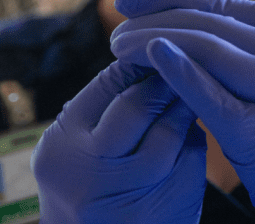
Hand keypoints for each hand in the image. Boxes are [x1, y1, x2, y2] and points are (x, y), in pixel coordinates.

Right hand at [31, 59, 206, 223]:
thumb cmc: (87, 190)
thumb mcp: (74, 151)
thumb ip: (99, 112)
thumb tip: (143, 56)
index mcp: (60, 149)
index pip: (104, 87)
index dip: (134, 62)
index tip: (153, 47)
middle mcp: (89, 175)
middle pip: (137, 107)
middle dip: (163, 81)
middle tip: (181, 62)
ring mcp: (127, 196)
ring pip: (170, 133)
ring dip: (185, 108)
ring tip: (191, 93)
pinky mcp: (163, 211)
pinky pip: (189, 161)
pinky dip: (194, 141)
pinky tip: (193, 131)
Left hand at [110, 0, 254, 223]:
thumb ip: (242, 48)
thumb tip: (177, 24)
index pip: (225, 5)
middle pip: (212, 25)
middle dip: (156, 22)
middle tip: (117, 31)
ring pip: (208, 50)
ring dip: (155, 43)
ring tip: (121, 47)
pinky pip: (211, 95)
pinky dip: (179, 73)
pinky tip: (153, 58)